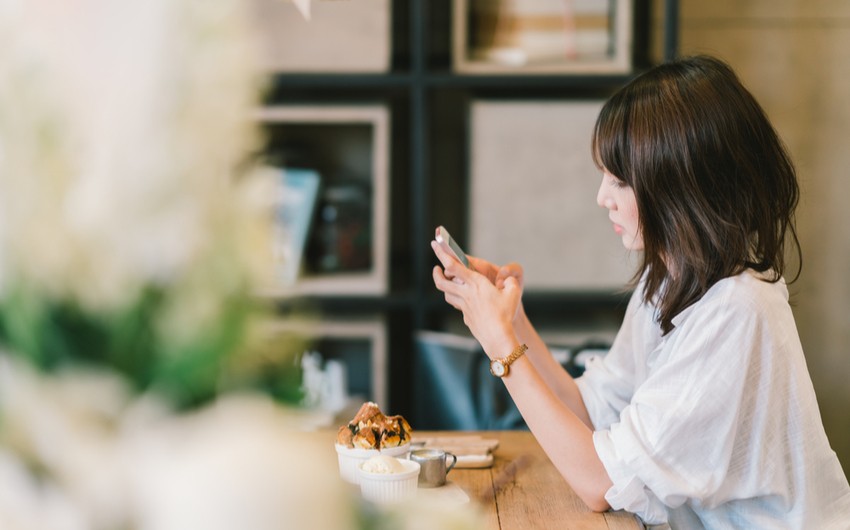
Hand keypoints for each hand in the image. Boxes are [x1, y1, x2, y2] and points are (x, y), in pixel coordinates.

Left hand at [431, 240, 521, 355]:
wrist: (497, 336)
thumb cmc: (505, 314)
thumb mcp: (513, 292)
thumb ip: (510, 281)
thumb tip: (507, 280)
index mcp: (475, 283)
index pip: (452, 266)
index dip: (442, 253)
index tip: (435, 244)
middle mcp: (465, 294)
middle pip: (441, 281)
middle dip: (436, 273)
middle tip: (436, 268)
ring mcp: (464, 307)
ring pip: (446, 294)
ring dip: (445, 286)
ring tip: (447, 281)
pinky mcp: (466, 317)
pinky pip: (458, 305)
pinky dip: (457, 299)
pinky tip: (463, 299)